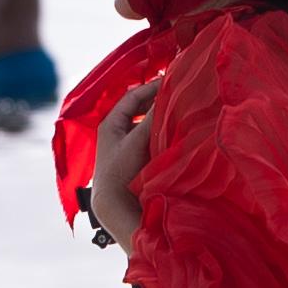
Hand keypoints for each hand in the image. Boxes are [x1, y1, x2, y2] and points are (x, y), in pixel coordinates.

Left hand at [89, 79, 161, 239]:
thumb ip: (152, 118)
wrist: (113, 206)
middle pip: (138, 109)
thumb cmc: (120, 172)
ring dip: (158, 117)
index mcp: (110, 123)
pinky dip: (158, 132)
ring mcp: (123, 146)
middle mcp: (115, 132)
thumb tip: (168, 95)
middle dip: (156, 101)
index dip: (151, 87)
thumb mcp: (137, 141)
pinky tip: (171, 133)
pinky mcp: (131, 159)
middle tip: (177, 95)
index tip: (171, 82)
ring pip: (144, 124)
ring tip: (177, 112)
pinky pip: (147, 138)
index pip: (132, 96)